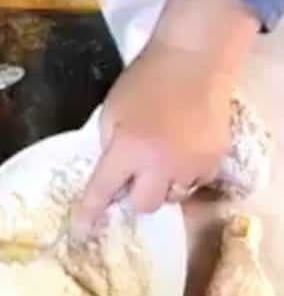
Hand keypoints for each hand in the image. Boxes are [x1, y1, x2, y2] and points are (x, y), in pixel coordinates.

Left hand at [72, 0, 259, 237]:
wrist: (192, 61)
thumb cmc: (144, 82)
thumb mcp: (110, 113)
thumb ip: (109, 149)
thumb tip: (113, 180)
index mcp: (128, 148)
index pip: (103, 191)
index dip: (90, 214)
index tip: (81, 234)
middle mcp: (161, 163)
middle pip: (144, 205)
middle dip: (136, 195)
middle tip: (136, 175)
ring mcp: (191, 164)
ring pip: (173, 196)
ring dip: (162, 184)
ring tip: (163, 155)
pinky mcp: (214, 160)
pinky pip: (195, 182)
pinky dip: (185, 174)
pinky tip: (183, 149)